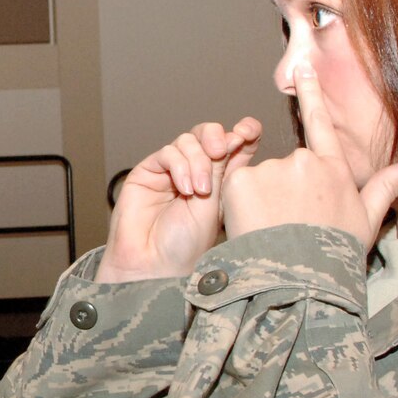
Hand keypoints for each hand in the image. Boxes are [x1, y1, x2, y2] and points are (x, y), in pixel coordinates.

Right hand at [97, 118, 261, 282]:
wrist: (154, 265)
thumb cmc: (188, 246)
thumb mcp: (215, 204)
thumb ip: (221, 169)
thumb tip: (233, 135)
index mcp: (221, 181)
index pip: (235, 145)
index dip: (244, 132)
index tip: (250, 131)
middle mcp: (196, 172)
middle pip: (208, 135)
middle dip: (217, 137)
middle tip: (222, 150)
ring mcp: (171, 172)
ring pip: (187, 141)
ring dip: (197, 161)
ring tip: (199, 190)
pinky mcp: (147, 173)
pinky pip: (167, 154)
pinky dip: (179, 166)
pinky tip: (185, 189)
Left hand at [220, 64, 397, 246]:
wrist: (299, 279)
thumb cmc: (333, 255)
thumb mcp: (367, 220)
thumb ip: (388, 186)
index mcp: (334, 168)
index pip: (320, 123)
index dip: (311, 94)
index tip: (302, 68)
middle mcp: (304, 161)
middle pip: (286, 167)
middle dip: (282, 190)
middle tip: (287, 224)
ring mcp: (272, 169)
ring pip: (260, 178)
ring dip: (261, 199)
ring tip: (272, 229)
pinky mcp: (242, 181)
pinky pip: (236, 187)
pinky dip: (240, 204)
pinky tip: (253, 225)